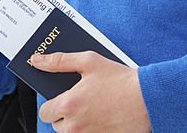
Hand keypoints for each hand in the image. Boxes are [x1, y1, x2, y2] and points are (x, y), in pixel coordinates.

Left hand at [32, 51, 150, 132]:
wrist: (149, 99)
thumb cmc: (121, 79)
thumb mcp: (88, 61)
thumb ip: (58, 61)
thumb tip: (37, 61)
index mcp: (69, 105)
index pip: (44, 112)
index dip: (50, 104)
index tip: (58, 99)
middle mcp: (77, 125)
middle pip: (56, 126)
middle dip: (63, 115)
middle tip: (78, 102)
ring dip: (76, 125)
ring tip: (91, 110)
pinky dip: (91, 130)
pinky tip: (101, 118)